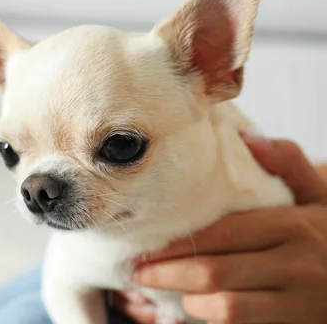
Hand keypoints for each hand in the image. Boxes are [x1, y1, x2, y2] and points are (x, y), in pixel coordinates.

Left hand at [114, 136, 326, 323]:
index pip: (222, 234)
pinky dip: (212, 318)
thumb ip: (288, 162)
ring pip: (226, 307)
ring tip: (163, 289)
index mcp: (294, 226)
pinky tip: (194, 306)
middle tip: (137, 271)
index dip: (178, 243)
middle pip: (215, 271)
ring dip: (187, 300)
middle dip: (168, 273)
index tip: (147, 246)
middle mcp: (297, 264)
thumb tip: (248, 139)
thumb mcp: (317, 194)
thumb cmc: (326, 233)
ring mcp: (299, 301)